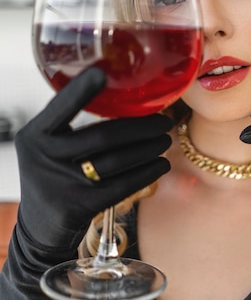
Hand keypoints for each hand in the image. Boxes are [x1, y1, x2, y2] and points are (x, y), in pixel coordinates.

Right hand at [15, 67, 172, 251]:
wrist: (40, 226)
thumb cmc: (53, 174)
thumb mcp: (47, 146)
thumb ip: (67, 125)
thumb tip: (116, 95)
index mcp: (36, 134)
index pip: (61, 107)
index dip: (81, 90)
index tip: (102, 74)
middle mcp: (46, 156)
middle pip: (103, 135)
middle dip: (142, 127)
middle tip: (164, 122)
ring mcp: (65, 183)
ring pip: (118, 160)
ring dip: (149, 148)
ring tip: (165, 141)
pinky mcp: (83, 205)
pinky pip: (123, 184)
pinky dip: (147, 172)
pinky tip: (161, 165)